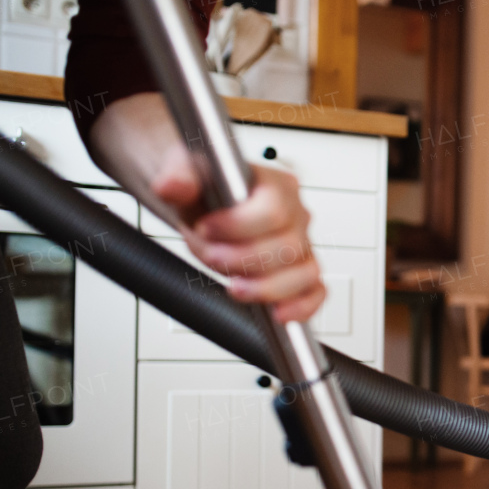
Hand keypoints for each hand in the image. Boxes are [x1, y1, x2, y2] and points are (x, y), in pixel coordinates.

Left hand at [154, 148, 324, 323]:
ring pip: (305, 274)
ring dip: (268, 288)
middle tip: (212, 256)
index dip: (240, 225)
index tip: (206, 228)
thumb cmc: (206, 190)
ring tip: (235, 288)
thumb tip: (172, 186)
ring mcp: (302, 246)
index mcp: (277, 185)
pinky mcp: (300, 272)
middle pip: (289, 246)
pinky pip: (315, 293)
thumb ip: (179, 177)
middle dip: (244, 259)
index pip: (274, 209)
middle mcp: (296, 216)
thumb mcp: (186, 174)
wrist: (205, 207)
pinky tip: (277, 314)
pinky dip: (301, 306)